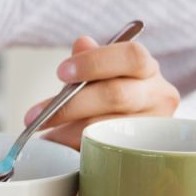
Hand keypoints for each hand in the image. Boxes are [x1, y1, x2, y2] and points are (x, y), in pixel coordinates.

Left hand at [23, 35, 179, 148]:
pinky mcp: (144, 152)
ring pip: (109, 128)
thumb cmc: (108, 93)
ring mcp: (155, 127)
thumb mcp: (100, 72)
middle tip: (36, 115)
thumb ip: (90, 58)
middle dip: (71, 105)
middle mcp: (159, 96)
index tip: (61, 72)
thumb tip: (82, 43)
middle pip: (116, 95)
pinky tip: (59, 148)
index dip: (95, 62)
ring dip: (69, 132)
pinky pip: (106, 151)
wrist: (127, 129)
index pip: (131, 56)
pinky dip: (78, 148)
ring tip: (44, 135)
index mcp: (147, 68)